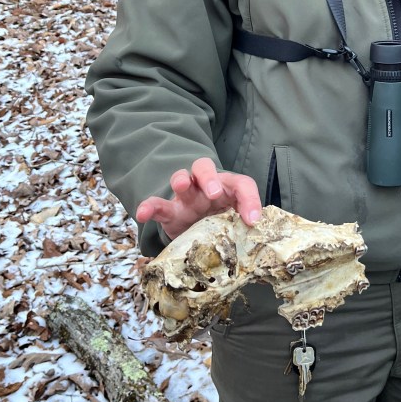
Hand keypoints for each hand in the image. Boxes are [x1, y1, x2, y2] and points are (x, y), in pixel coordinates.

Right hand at [136, 158, 262, 239]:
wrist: (200, 234)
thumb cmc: (223, 223)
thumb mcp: (238, 223)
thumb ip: (247, 225)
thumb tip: (257, 232)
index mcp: (228, 187)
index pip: (241, 184)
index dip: (249, 199)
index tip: (252, 220)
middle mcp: (205, 187)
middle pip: (204, 167)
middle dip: (209, 177)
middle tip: (214, 193)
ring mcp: (185, 198)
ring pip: (181, 178)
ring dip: (181, 180)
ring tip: (182, 186)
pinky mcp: (170, 212)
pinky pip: (157, 205)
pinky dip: (149, 206)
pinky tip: (142, 213)